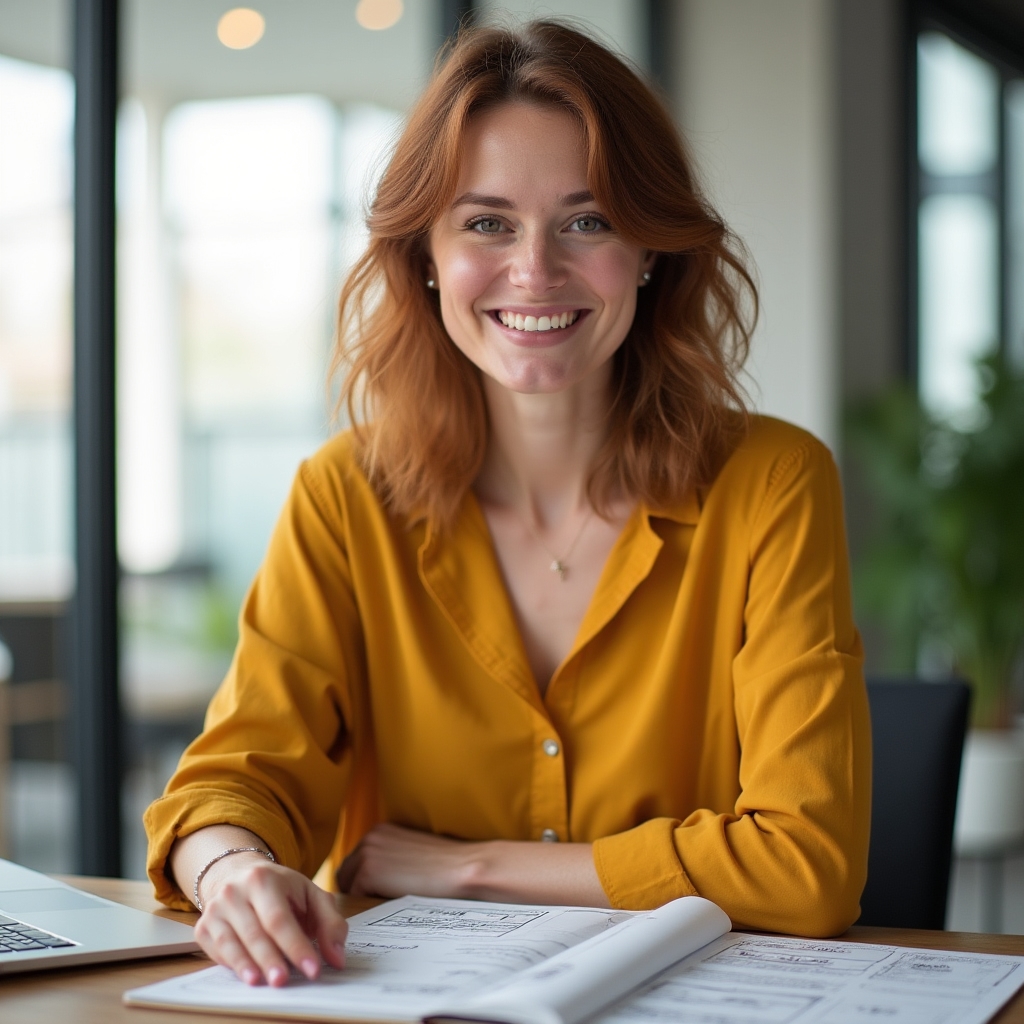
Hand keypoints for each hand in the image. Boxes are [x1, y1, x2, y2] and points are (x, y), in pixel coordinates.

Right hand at [193, 853, 347, 986]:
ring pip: (231, 943)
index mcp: (264, 878)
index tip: (312, 969)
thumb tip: (337, 958)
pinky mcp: (203, 927)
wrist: (240, 875)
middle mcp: (235, 891)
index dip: (296, 946)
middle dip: (270, 959)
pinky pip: (216, 951)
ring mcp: (215, 909)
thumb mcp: (312, 896)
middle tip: (283, 980)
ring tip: (261, 983)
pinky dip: (231, 965)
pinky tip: (246, 975)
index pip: (280, 918)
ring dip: (246, 966)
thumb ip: (331, 924)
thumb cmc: (282, 890)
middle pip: (254, 931)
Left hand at [335, 822, 609, 907]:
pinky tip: (395, 901)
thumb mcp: (412, 855)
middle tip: (385, 901)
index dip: (365, 883)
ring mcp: (367, 851)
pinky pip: (356, 897)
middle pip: (345, 875)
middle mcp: (370, 836)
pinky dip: (370, 904)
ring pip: (348, 886)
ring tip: (393, 900)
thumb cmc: (445, 868)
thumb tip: (371, 882)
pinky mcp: (369, 870)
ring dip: (364, 897)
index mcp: (380, 830)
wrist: (465, 869)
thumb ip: (390, 860)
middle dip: (359, 890)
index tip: (385, 893)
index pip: (355, 863)